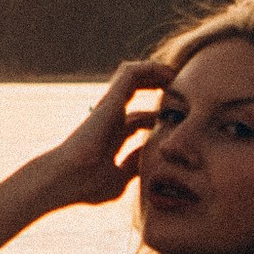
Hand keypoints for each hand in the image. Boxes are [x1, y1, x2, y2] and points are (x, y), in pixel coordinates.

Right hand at [32, 59, 173, 211]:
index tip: (183, 119)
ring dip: (155, 72)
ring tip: (178, 74)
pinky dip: (150, 68)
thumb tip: (149, 165)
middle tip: (186, 91)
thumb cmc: (86, 184)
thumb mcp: (119, 179)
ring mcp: (109, 106)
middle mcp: (111, 117)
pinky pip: (131, 73)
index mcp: (113, 136)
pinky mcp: (110, 99)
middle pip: (136, 93)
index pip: (139, 120)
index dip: (159, 118)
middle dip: (160, 88)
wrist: (66, 178)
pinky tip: (169, 73)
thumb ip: (134, 169)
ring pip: (133, 76)